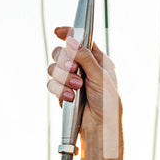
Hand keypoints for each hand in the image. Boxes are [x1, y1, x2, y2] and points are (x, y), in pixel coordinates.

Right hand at [47, 26, 122, 159]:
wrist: (100, 128)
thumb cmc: (108, 103)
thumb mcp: (100, 76)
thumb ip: (85, 57)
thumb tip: (72, 40)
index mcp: (97, 60)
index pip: (80, 40)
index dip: (68, 33)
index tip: (58, 31)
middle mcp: (83, 68)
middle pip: (62, 52)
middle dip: (64, 60)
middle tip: (72, 68)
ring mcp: (72, 80)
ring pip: (54, 68)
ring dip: (62, 77)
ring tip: (75, 88)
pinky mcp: (63, 93)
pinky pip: (52, 85)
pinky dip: (59, 90)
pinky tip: (68, 98)